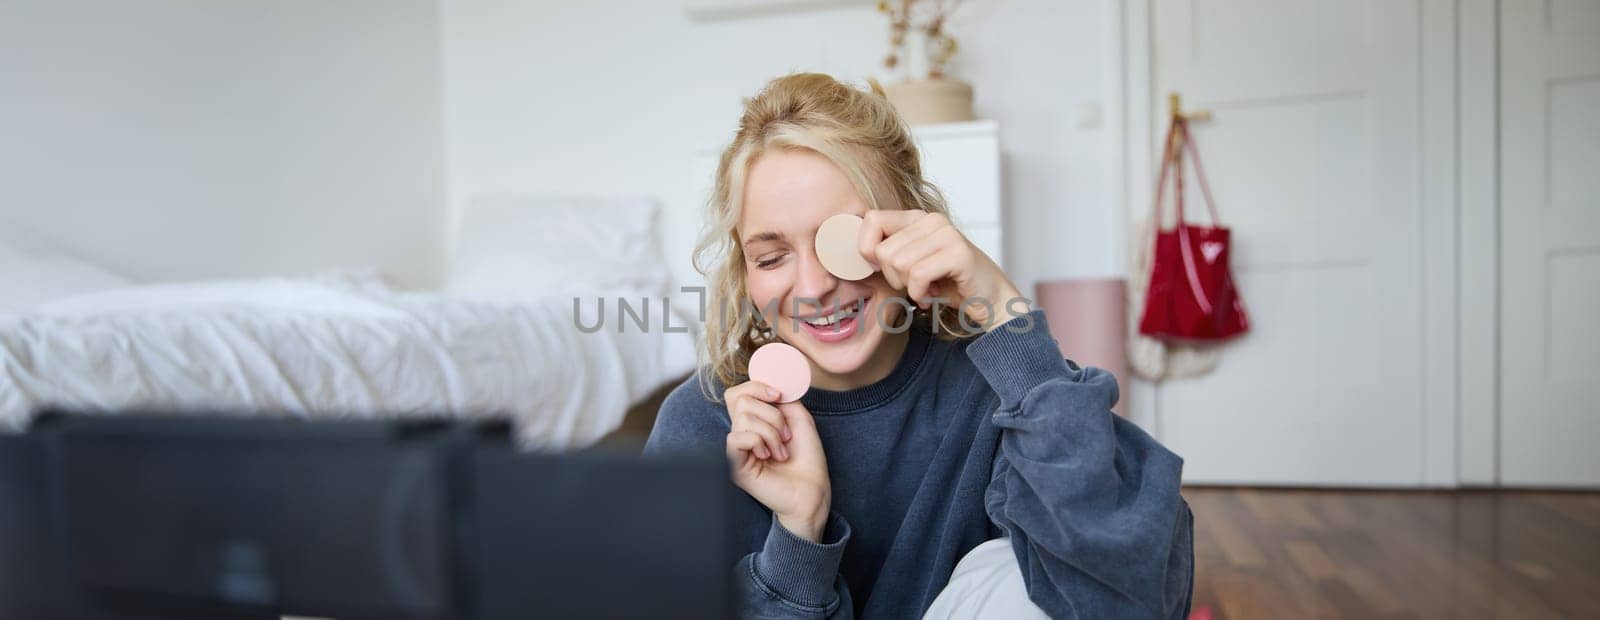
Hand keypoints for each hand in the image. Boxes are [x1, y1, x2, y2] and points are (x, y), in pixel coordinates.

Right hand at [724, 382, 831, 541]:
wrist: (813, 489)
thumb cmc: (807, 458)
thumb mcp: (798, 418)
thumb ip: (781, 397)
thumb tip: (766, 383)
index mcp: (754, 421)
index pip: (737, 393)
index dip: (756, 386)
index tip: (779, 395)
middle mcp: (742, 432)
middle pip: (739, 399)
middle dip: (771, 413)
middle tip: (786, 435)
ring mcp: (737, 449)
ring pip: (743, 418)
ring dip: (772, 432)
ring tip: (781, 451)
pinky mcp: (734, 465)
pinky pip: (736, 438)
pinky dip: (758, 441)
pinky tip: (769, 457)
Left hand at [858, 210, 1025, 330]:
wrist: (989, 300)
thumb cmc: (947, 284)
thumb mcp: (909, 265)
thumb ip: (885, 254)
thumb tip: (849, 254)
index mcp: (917, 218)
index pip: (871, 219)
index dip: (867, 248)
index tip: (882, 268)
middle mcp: (931, 220)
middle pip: (883, 250)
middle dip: (893, 277)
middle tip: (914, 284)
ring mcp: (947, 234)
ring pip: (898, 263)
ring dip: (908, 287)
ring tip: (927, 288)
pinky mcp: (959, 253)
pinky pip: (918, 275)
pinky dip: (920, 294)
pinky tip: (933, 296)